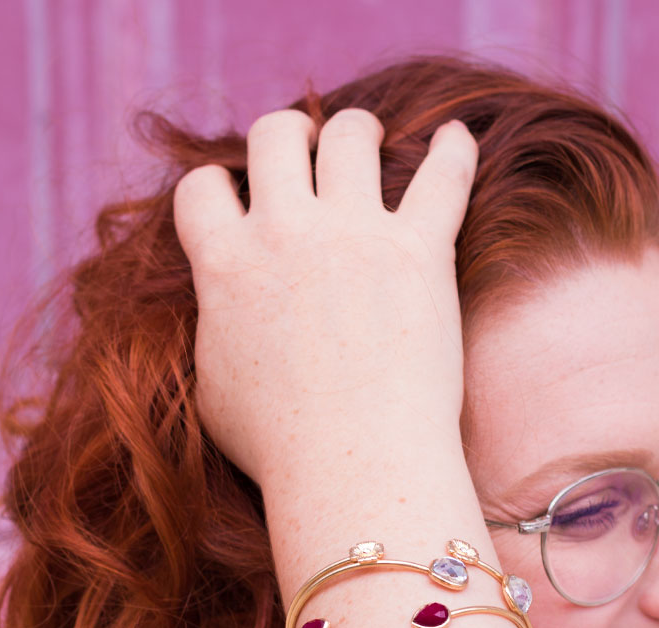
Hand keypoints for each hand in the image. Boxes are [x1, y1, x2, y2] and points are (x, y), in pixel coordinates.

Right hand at [173, 108, 478, 486]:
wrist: (353, 468)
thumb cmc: (281, 449)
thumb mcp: (213, 388)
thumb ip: (215, 328)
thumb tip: (222, 310)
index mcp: (225, 265)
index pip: (202, 187)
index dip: (218, 186)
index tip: (238, 198)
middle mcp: (284, 232)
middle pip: (274, 135)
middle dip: (287, 135)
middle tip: (307, 152)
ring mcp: (354, 235)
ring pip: (348, 135)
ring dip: (355, 129)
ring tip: (368, 138)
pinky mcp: (420, 251)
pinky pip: (444, 175)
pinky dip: (453, 150)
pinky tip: (457, 137)